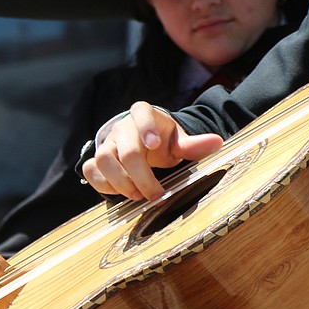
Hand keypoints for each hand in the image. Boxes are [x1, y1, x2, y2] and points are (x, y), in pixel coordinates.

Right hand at [82, 102, 223, 200]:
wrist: (146, 143)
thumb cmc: (164, 140)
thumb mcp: (180, 140)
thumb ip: (195, 144)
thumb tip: (217, 142)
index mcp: (144, 115)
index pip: (141, 113)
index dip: (146, 128)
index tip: (154, 145)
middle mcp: (123, 127)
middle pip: (126, 149)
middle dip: (140, 175)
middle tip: (154, 193)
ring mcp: (108, 142)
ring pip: (103, 159)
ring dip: (120, 182)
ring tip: (137, 195)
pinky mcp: (98, 158)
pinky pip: (91, 169)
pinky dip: (102, 184)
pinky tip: (120, 192)